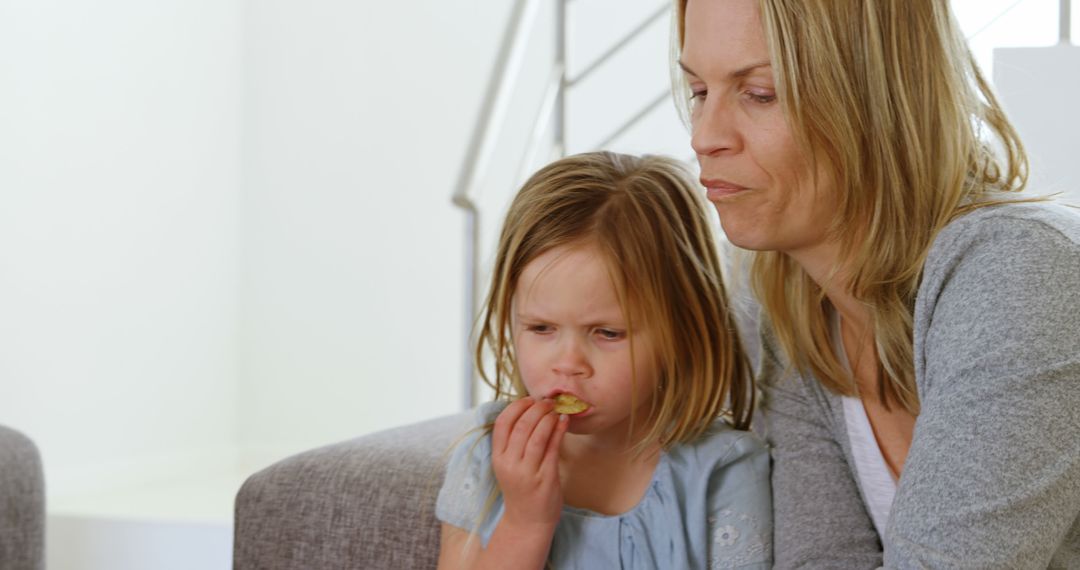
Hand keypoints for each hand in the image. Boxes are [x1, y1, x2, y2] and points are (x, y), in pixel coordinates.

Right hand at [491, 398, 568, 531]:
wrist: (527, 521)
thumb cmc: (520, 489)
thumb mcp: (509, 465)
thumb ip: (514, 442)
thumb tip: (529, 410)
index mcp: (498, 458)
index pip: (502, 424)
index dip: (515, 407)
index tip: (528, 399)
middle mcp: (510, 464)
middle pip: (521, 426)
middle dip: (536, 408)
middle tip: (547, 402)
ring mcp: (527, 472)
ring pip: (537, 435)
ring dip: (548, 417)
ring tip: (556, 410)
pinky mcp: (545, 478)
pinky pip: (553, 448)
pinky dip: (559, 430)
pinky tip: (564, 422)